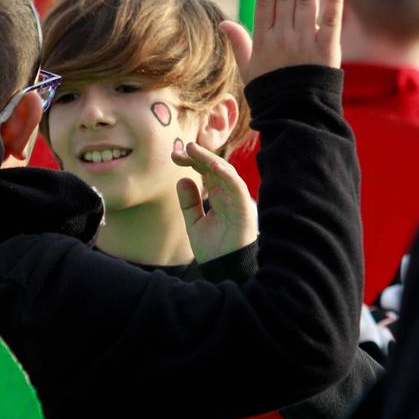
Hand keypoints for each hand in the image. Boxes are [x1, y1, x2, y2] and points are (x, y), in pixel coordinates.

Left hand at [173, 138, 257, 263]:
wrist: (223, 270)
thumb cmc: (213, 249)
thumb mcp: (194, 223)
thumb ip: (189, 202)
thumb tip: (182, 179)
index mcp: (218, 196)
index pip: (206, 171)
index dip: (191, 160)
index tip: (174, 154)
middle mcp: (229, 195)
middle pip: (215, 167)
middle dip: (197, 156)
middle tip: (179, 148)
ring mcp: (237, 200)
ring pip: (226, 173)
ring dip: (209, 159)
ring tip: (192, 149)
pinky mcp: (244, 209)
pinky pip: (237, 187)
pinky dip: (226, 175)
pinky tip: (212, 166)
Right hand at [222, 0, 343, 84]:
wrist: (295, 116)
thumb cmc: (271, 93)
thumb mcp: (249, 69)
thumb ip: (239, 43)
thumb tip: (225, 22)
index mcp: (263, 40)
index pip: (266, 1)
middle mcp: (283, 37)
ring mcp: (305, 42)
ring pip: (306, 2)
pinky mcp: (327, 50)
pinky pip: (331, 21)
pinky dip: (334, 1)